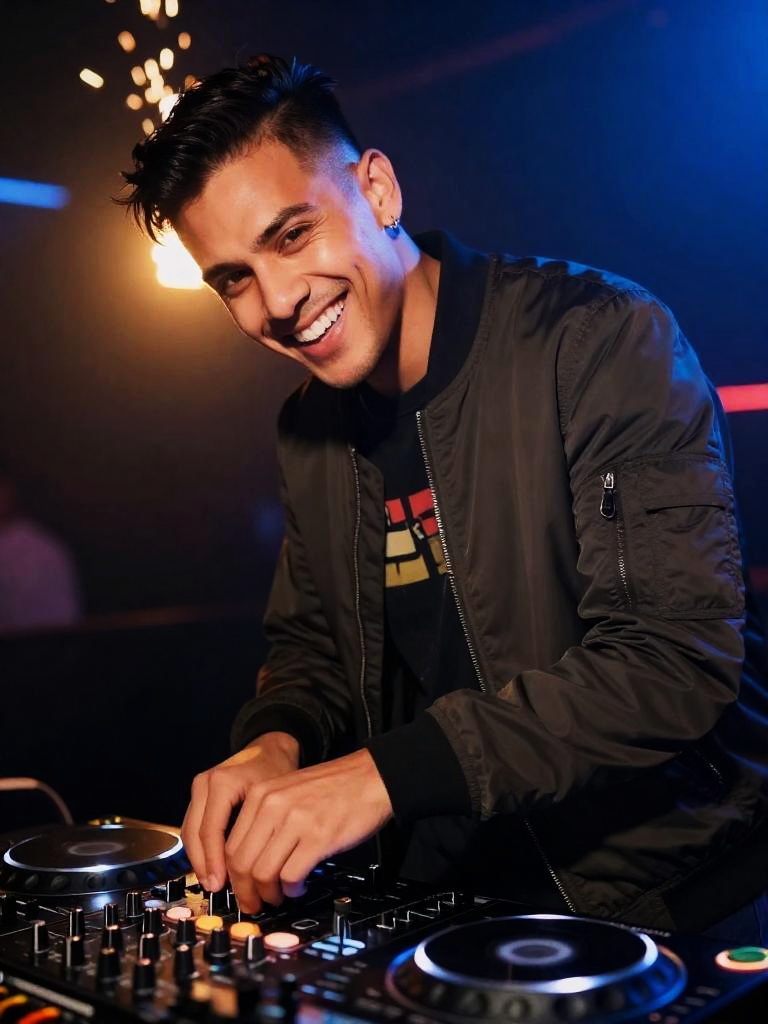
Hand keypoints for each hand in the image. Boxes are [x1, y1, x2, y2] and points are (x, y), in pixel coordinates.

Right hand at [181, 731, 298, 891]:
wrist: (271, 747)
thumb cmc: (277, 770)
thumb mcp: (274, 797)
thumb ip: (261, 829)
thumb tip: (257, 871)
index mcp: (222, 783)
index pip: (210, 831)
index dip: (214, 862)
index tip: (220, 885)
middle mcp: (205, 784)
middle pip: (194, 834)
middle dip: (203, 865)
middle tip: (215, 890)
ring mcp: (199, 788)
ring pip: (190, 832)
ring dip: (200, 860)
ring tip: (214, 883)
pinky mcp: (200, 795)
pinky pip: (194, 826)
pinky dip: (202, 848)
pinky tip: (214, 866)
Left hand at [224, 748, 392, 911]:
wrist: (370, 776)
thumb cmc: (333, 787)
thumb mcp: (288, 791)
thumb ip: (265, 818)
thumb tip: (249, 860)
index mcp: (261, 795)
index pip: (230, 845)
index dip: (233, 876)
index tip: (240, 889)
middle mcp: (273, 806)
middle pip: (241, 863)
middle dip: (246, 892)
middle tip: (256, 902)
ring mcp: (295, 821)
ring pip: (263, 873)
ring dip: (269, 893)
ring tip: (281, 895)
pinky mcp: (318, 838)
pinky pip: (291, 876)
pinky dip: (292, 889)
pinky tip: (300, 886)